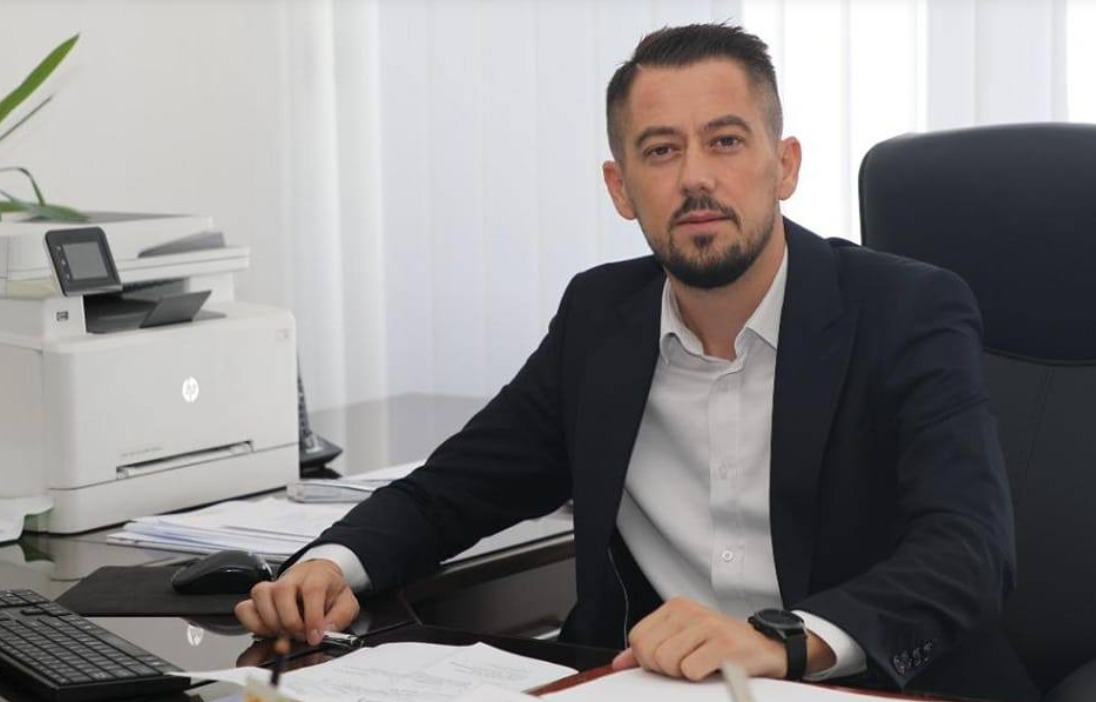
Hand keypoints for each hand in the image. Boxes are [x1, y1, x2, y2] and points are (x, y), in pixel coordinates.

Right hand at [234, 559, 359, 646]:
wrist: (316, 576)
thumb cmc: (329, 591)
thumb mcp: (346, 603)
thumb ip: (340, 617)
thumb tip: (326, 631)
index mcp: (316, 576)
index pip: (312, 591)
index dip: (312, 617)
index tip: (314, 637)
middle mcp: (291, 578)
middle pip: (282, 593)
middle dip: (291, 622)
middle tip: (300, 635)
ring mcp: (272, 586)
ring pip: (261, 597)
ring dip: (272, 622)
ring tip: (285, 633)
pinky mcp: (258, 597)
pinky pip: (244, 608)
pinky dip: (253, 623)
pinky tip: (269, 630)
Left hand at [610, 597, 833, 681]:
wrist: (767, 647)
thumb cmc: (723, 645)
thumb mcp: (684, 638)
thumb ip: (650, 647)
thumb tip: (619, 661)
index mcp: (676, 608)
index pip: (638, 638)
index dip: (649, 660)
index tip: (670, 661)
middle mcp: (691, 612)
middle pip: (650, 653)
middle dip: (666, 669)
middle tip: (689, 665)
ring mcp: (708, 626)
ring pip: (668, 662)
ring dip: (683, 674)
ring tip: (702, 666)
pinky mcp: (724, 645)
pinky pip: (690, 670)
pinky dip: (699, 677)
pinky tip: (713, 669)